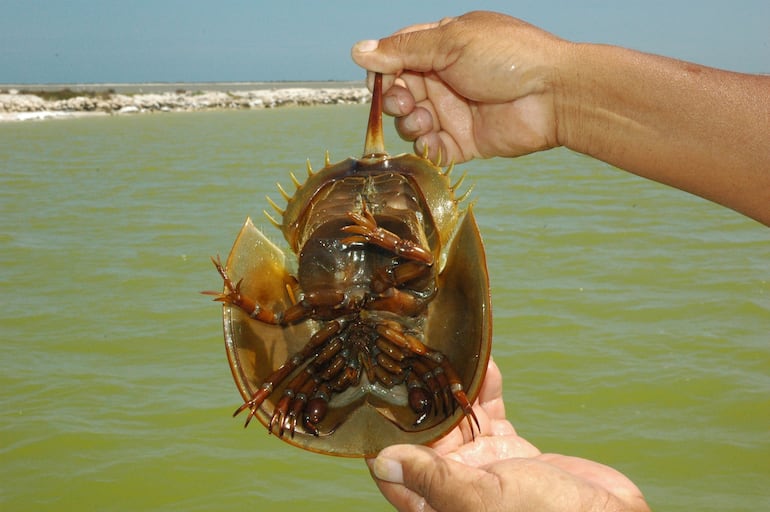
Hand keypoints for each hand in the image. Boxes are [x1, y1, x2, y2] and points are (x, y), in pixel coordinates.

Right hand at [351, 11, 564, 163]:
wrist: (553, 95)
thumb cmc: (509, 57)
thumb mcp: (451, 42)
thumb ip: (403, 50)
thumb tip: (358, 51)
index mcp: (441, 47)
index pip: (396, 57)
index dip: (382, 71)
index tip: (378, 83)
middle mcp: (444, 79)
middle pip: (399, 92)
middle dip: (394, 100)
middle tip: (406, 103)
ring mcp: (454, 111)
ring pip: (411, 122)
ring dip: (408, 123)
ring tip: (424, 120)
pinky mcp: (464, 141)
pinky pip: (432, 149)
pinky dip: (426, 148)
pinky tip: (432, 141)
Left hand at [366, 359, 650, 511]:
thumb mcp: (482, 499)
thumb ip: (433, 479)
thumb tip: (381, 461)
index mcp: (438, 502)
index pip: (395, 467)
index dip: (381, 431)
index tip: (372, 390)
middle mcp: (455, 483)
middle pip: (425, 432)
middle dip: (419, 395)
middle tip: (409, 351)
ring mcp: (483, 465)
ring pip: (457, 416)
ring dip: (453, 384)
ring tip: (444, 344)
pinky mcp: (510, 450)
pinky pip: (490, 412)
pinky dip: (486, 387)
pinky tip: (483, 358)